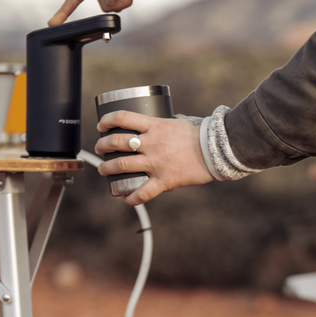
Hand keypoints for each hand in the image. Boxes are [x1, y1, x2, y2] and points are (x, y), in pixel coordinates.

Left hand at [95, 111, 214, 205]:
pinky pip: (142, 193)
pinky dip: (131, 197)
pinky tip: (125, 198)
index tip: (101, 126)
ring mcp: (155, 163)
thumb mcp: (181, 122)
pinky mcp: (163, 181)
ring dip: (107, 169)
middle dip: (102, 146)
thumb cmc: (201, 135)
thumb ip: (169, 123)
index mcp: (154, 126)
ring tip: (103, 170)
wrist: (215, 151)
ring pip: (121, 165)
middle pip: (116, 142)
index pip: (122, 118)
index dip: (106, 121)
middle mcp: (151, 143)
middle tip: (100, 149)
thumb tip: (170, 119)